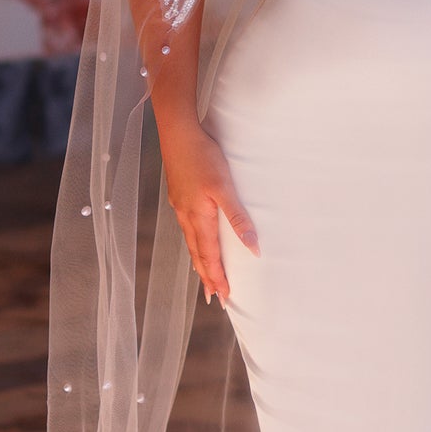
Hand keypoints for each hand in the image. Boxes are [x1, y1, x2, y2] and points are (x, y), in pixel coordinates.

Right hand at [158, 117, 257, 302]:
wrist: (177, 133)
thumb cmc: (202, 157)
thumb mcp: (224, 187)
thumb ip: (238, 218)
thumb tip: (253, 248)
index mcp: (198, 217)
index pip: (209, 256)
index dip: (217, 277)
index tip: (223, 297)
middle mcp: (186, 216)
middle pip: (197, 255)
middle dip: (207, 277)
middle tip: (214, 298)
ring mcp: (180, 206)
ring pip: (191, 242)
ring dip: (199, 262)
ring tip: (205, 277)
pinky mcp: (179, 196)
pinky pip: (187, 228)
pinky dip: (194, 243)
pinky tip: (196, 240)